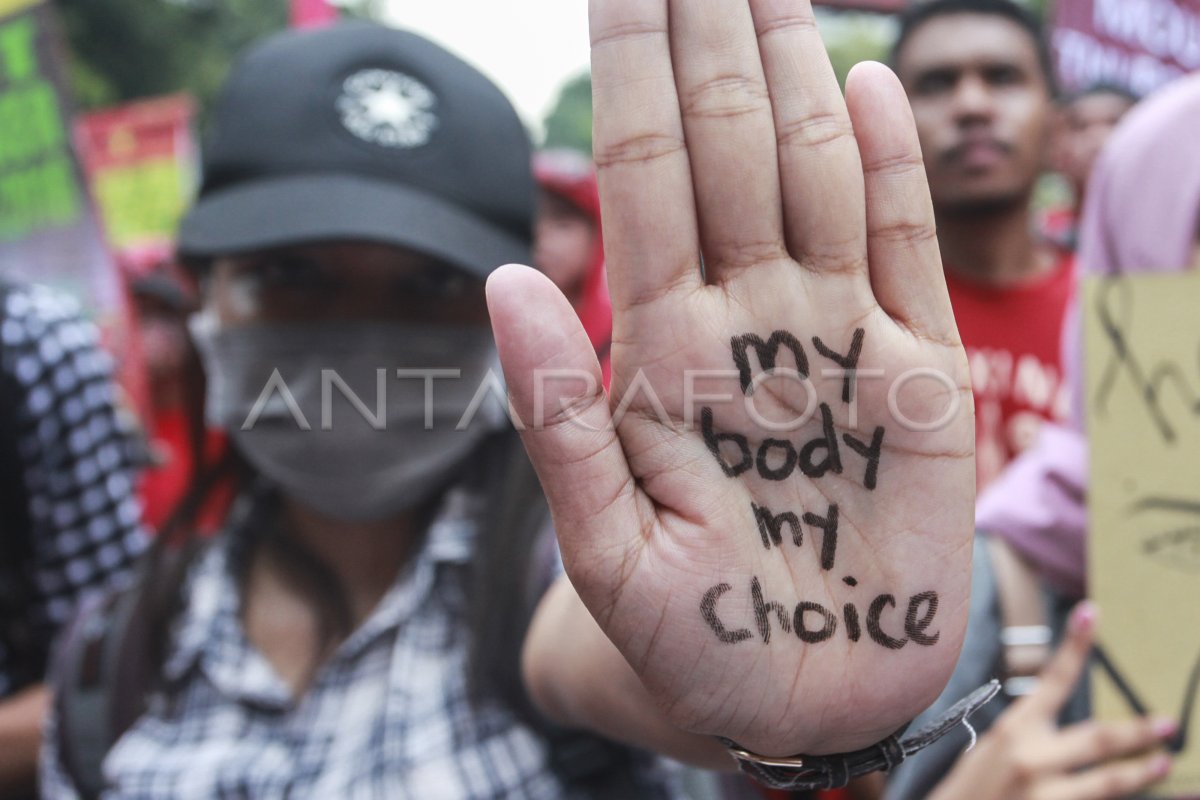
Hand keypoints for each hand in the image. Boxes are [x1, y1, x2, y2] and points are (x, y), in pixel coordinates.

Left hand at [488, 0, 973, 754]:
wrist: (791, 699)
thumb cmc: (686, 636)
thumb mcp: (606, 548)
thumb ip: (558, 418)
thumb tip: (506, 276)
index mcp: (663, 351)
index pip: (645, 176)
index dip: (635, 73)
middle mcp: (748, 321)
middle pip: (726, 148)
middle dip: (711, 37)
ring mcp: (834, 340)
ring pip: (810, 175)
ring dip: (791, 71)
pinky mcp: (917, 380)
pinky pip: (900, 252)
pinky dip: (887, 171)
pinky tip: (862, 86)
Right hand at [930, 603, 1173, 799]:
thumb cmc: (969, 791)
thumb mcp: (990, 752)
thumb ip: (1030, 741)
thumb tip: (1073, 740)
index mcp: (1013, 730)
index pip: (1053, 679)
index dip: (1075, 646)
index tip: (1091, 614)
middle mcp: (1031, 758)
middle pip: (1099, 738)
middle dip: (1137, 731)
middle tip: (1167, 723)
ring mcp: (1043, 796)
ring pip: (1107, 782)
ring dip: (1139, 773)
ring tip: (1161, 763)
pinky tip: (1133, 798)